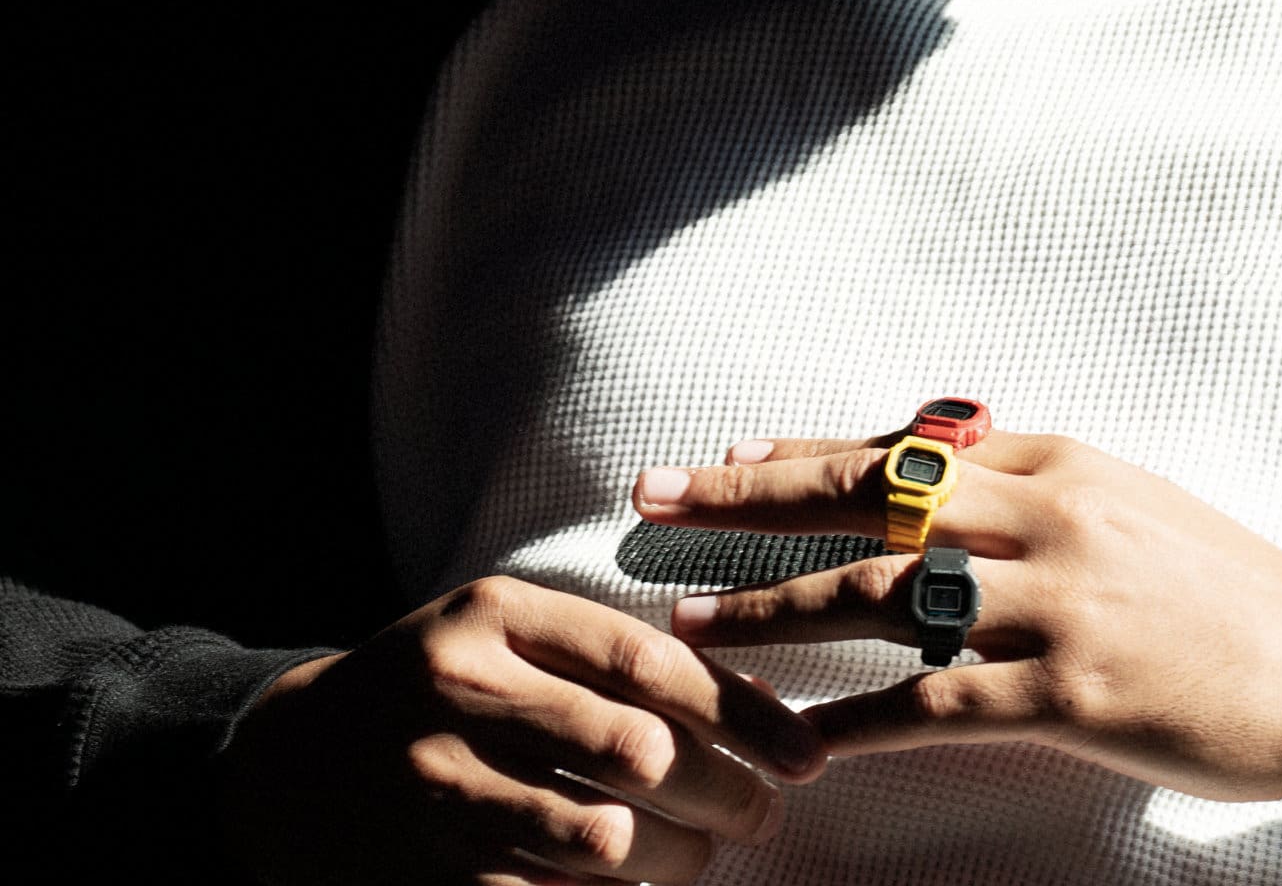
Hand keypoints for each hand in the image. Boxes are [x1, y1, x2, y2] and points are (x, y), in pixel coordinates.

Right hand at [215, 573, 825, 884]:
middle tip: (763, 811)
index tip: (803, 749)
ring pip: (605, 839)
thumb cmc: (435, 687)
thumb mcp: (505, 632)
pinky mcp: (427, 881)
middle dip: (726, 791)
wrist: (286, 769)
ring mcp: (439, 793)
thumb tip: (750, 700)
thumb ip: (606, 653)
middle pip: (638, 751)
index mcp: (496, 615)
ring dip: (679, 858)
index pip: (648, 660)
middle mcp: (464, 695)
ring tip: (704, 855)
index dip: (742, 709)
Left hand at [630, 429, 1281, 802]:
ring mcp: (1057, 603)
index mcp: (1055, 462)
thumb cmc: (1220, 582)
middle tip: (654, 503)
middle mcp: (1045, 515)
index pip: (898, 449)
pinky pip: (936, 704)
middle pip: (867, 499)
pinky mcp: (1071, 695)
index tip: (717, 457)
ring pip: (883, 595)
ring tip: (688, 625)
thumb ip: (1027, 484)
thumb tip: (926, 465)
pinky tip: (796, 745)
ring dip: (774, 609)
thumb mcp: (1125, 500)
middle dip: (748, 500)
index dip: (799, 453)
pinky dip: (855, 721)